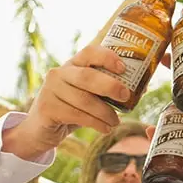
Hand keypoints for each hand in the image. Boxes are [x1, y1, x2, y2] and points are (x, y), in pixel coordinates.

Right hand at [3, 45, 128, 159]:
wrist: (40, 130)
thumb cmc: (71, 109)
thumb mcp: (87, 95)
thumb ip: (107, 90)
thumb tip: (142, 87)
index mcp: (72, 65)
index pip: (89, 52)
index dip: (107, 57)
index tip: (124, 68)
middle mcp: (59, 73)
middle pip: (87, 76)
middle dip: (110, 85)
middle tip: (125, 96)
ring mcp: (50, 90)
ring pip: (84, 100)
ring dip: (105, 112)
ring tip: (116, 122)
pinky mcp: (47, 108)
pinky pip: (76, 115)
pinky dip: (95, 123)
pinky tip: (105, 128)